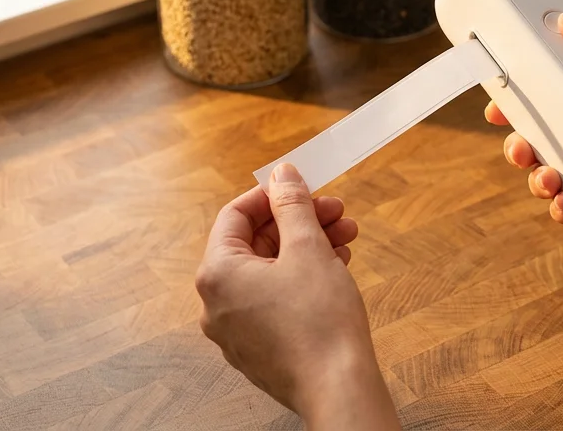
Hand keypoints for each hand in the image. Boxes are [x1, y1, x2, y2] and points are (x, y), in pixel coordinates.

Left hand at [195, 165, 397, 428]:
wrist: (338, 387)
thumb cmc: (320, 320)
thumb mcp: (308, 248)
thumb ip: (292, 205)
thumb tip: (282, 174)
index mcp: (217, 274)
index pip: (235, 216)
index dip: (272, 196)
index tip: (304, 189)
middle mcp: (216, 304)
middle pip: (254, 245)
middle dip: (298, 223)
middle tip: (337, 214)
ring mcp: (236, 331)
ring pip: (268, 274)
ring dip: (306, 249)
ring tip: (346, 241)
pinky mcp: (258, 350)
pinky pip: (274, 301)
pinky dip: (301, 280)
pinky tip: (335, 271)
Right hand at [487, 14, 562, 240]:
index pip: (558, 94)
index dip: (523, 96)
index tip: (497, 96)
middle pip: (547, 137)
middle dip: (520, 141)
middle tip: (516, 143)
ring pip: (555, 175)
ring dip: (536, 177)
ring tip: (545, 177)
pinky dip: (561, 209)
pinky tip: (561, 203)